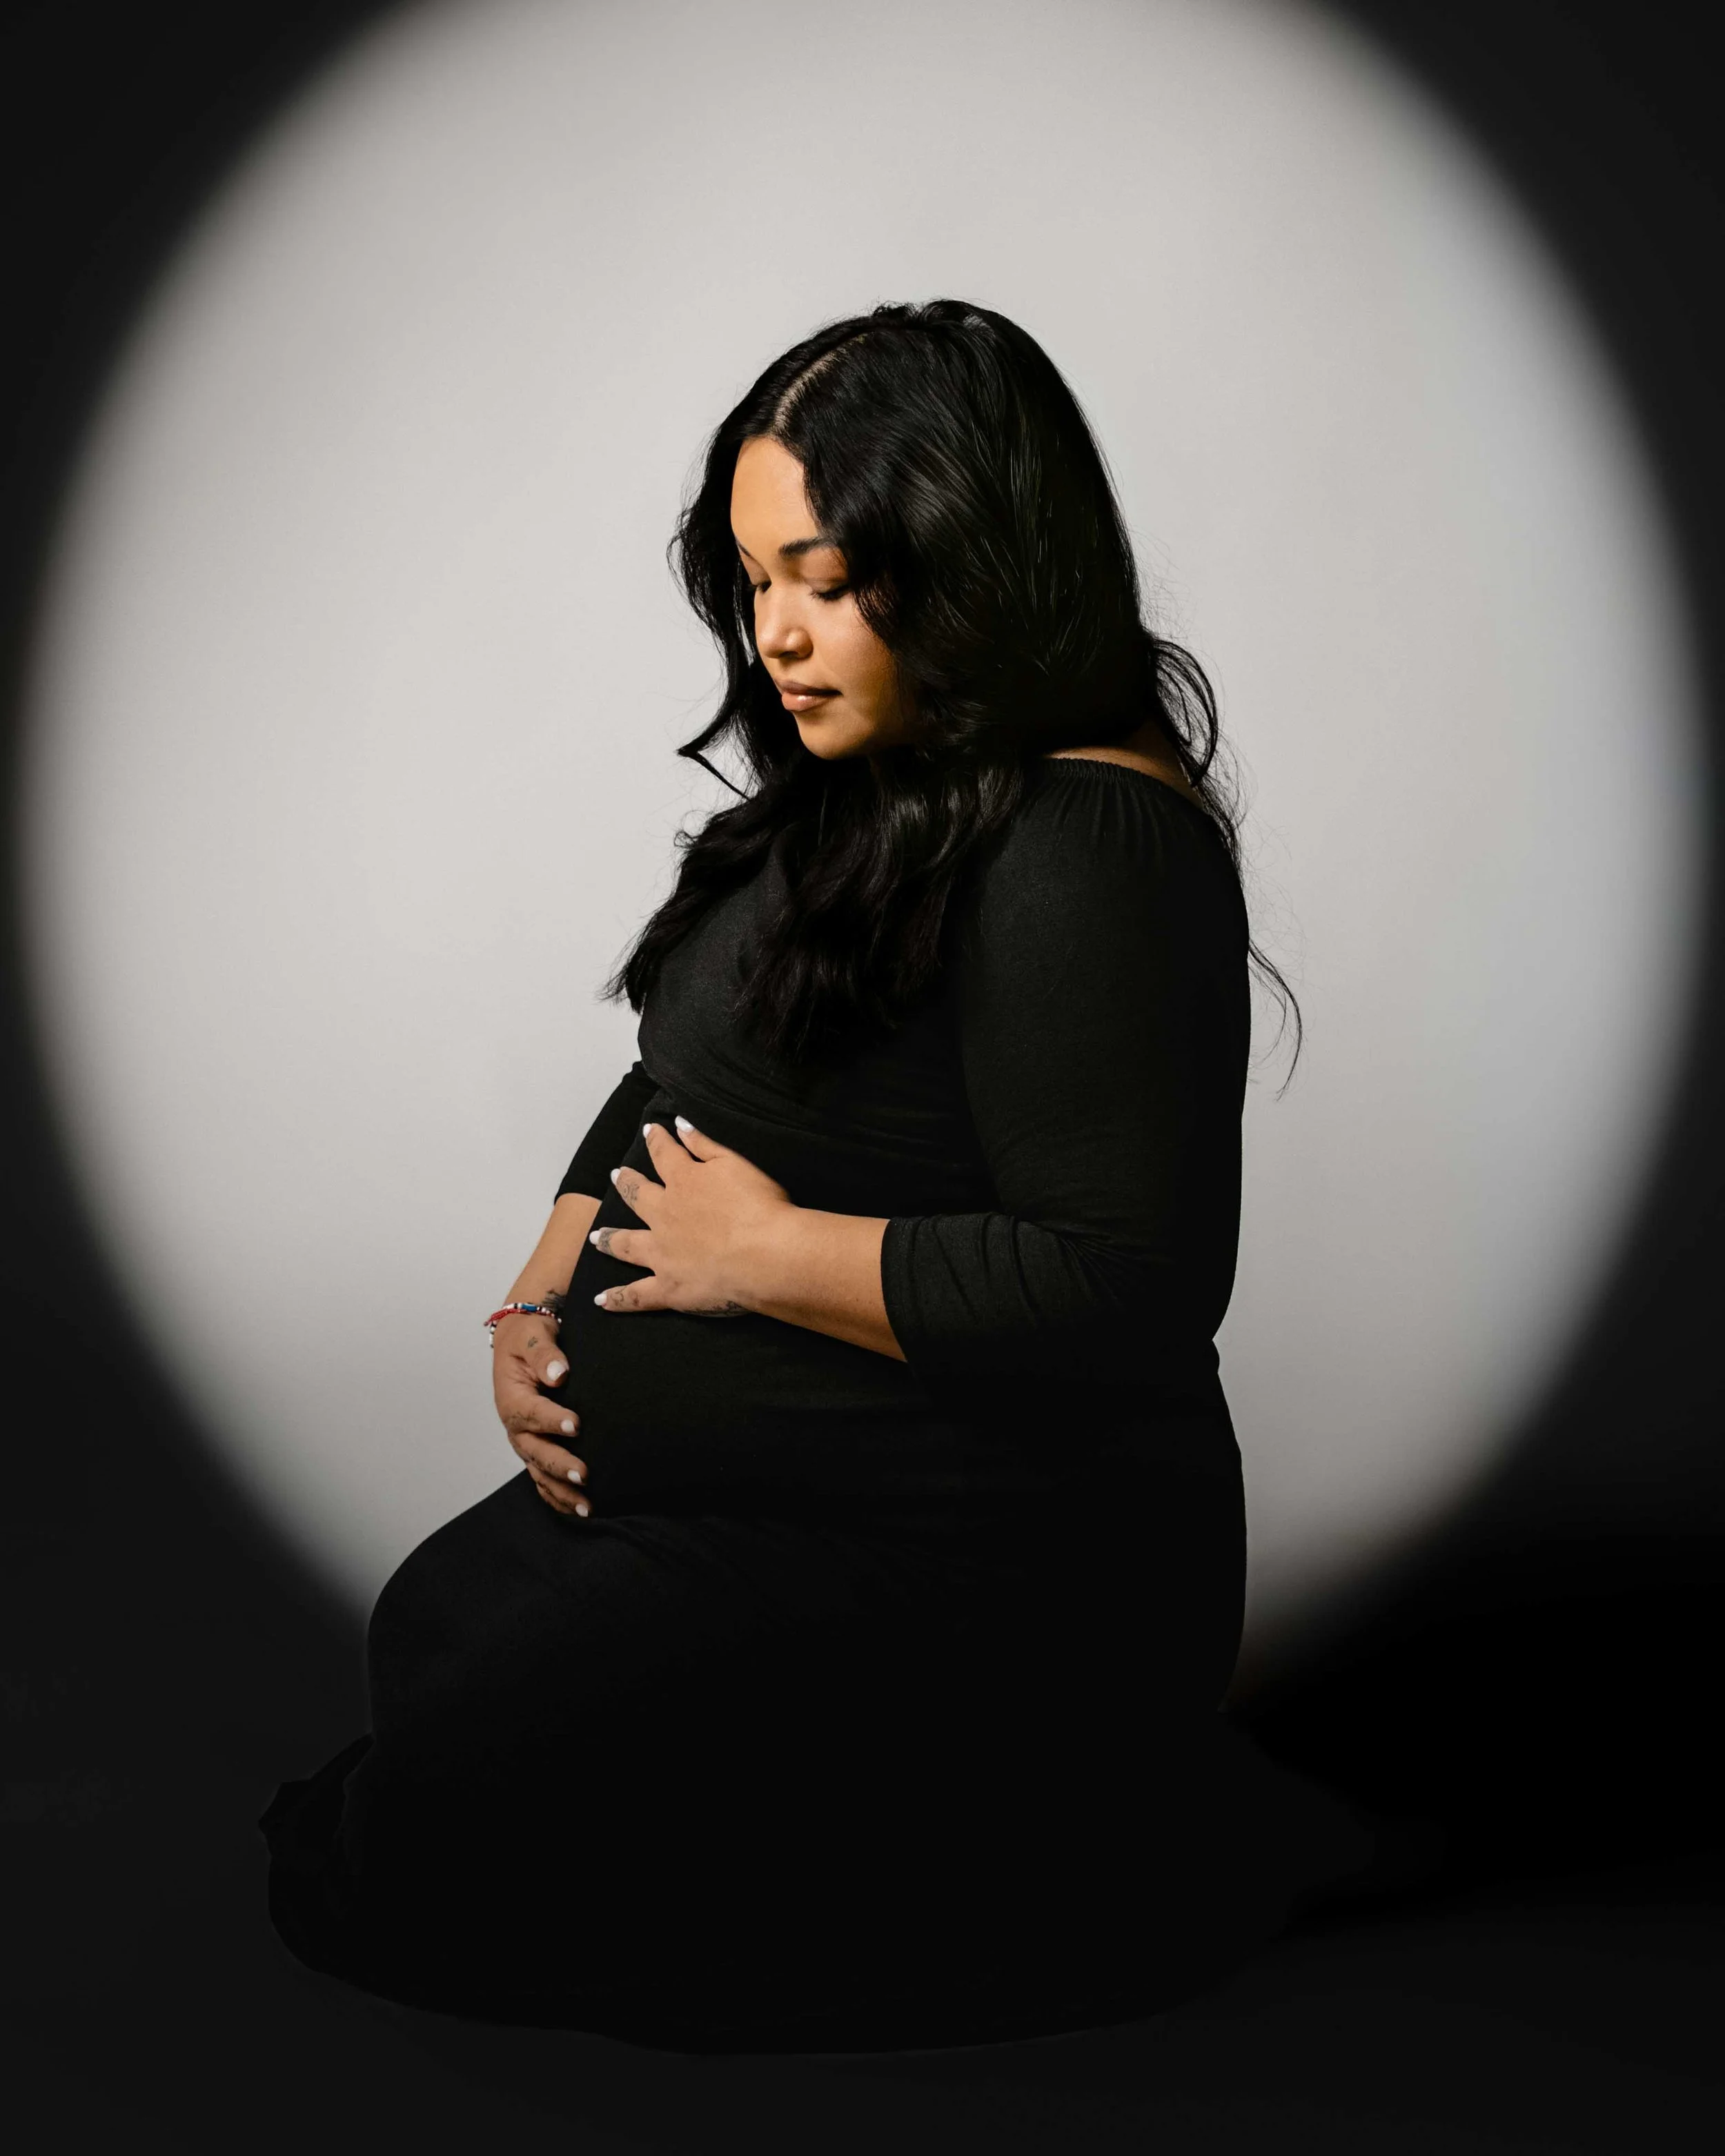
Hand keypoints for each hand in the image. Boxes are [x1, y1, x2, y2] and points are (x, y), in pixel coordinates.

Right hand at [492, 1310, 589, 1517]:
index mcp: (512, 1397)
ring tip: (587, 1506)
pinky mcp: (535, 1447)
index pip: (531, 1412)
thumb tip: (558, 1372)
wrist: (522, 1340)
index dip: (551, 1420)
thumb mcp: (534, 1336)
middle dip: (559, 1465)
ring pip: (539, 1471)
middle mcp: (515, 1424)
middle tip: (584, 1475)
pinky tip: (578, 1509)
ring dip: (561, 1490)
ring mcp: (525, 1439)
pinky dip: (557, 1495)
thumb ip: (544, 1354)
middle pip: (534, 1450)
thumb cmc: (528, 1337)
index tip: (576, 1425)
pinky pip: (542, 1477)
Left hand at [590, 1118, 794, 1315]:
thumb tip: (680, 1125)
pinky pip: (636, 1295)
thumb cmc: (759, 1206)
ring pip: (626, 1245)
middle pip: (637, 1197)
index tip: (650, 1131)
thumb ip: (705, 1143)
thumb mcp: (736, 1162)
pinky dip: (618, 1299)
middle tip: (617, 1177)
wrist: (766, 1256)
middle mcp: (665, 1216)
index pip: (664, 1155)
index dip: (656, 1141)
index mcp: (684, 1182)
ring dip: (609, 1240)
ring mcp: (662, 1254)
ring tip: (595, 1238)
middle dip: (626, 1185)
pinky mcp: (668, 1288)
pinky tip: (601, 1300)